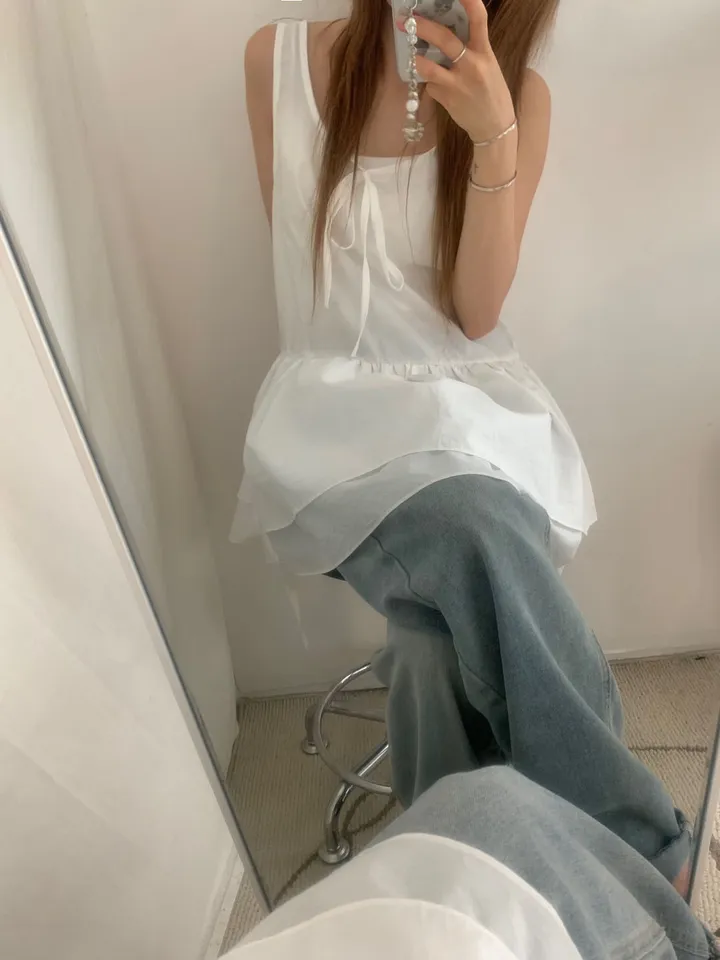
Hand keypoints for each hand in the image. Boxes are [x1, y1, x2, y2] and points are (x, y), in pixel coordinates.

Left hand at [401, 0, 515, 143]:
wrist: (495, 126)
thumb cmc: (491, 92)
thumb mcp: (488, 65)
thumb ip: (471, 49)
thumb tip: (446, 34)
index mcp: (485, 52)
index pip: (479, 20)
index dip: (470, 3)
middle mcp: (472, 65)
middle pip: (445, 40)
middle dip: (424, 27)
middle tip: (408, 20)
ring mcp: (458, 84)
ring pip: (430, 68)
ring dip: (417, 61)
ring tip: (412, 56)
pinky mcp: (447, 99)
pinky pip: (431, 86)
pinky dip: (430, 84)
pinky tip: (437, 87)